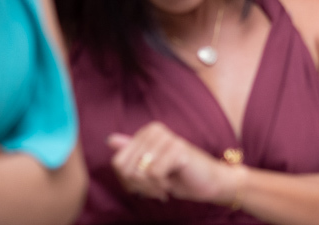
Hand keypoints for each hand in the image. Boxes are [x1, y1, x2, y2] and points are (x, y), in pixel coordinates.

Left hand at [108, 122, 237, 206]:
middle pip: (125, 169)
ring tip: (163, 188)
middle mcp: (155, 130)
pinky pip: (153, 174)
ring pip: (138, 173)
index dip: (128, 182)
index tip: (145, 185)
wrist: (209, 182)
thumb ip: (132, 152)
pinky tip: (170, 186)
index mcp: (147, 131)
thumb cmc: (179, 175)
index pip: (117, 163)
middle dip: (138, 187)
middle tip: (155, 189)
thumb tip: (109, 140)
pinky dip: (160, 187)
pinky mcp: (178, 149)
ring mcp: (167, 138)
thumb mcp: (151, 165)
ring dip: (150, 189)